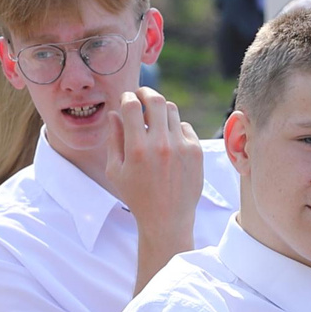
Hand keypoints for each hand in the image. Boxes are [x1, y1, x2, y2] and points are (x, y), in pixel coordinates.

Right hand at [108, 86, 206, 248]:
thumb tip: (115, 114)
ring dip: (160, 110)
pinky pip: (185, 126)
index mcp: (138, 149)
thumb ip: (114, 140)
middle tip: (141, 96)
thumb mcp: (116, 171)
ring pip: (172, 110)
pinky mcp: (196, 152)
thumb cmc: (137, 196)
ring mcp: (181, 147)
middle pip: (156, 100)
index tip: (126, 100)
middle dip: (146, 93)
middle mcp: (161, 145)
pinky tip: (168, 138)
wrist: (167, 219)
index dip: (127, 97)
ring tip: (154, 120)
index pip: (132, 106)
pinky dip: (175, 127)